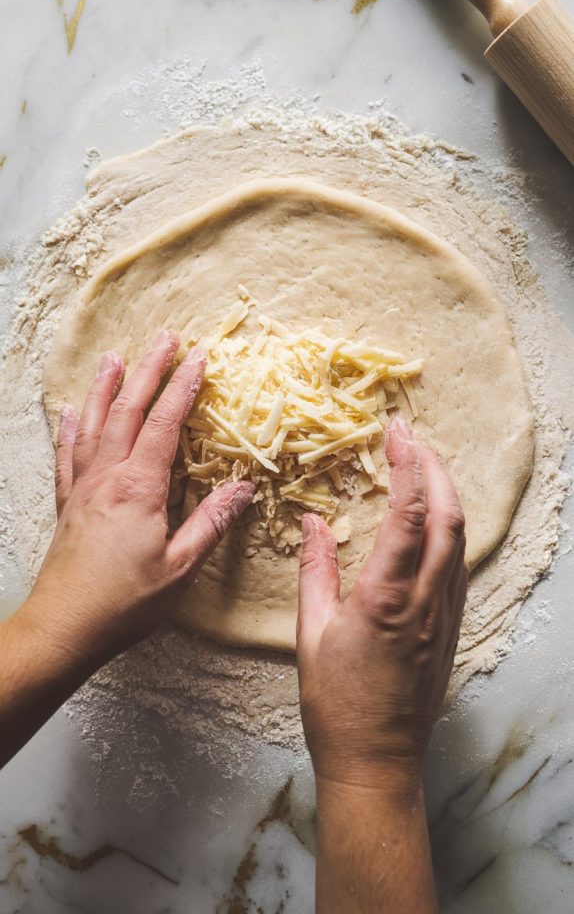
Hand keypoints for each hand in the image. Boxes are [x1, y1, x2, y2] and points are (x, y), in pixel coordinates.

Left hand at [20, 330, 254, 669]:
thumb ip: (210, 524)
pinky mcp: (67, 504)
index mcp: (138, 489)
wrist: (63, 627)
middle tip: (164, 336)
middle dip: (148, 370)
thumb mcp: (179, 568)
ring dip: (107, 387)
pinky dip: (70, 429)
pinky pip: (67, 456)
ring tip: (114, 356)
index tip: (199, 356)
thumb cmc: (124, 603)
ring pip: (94, 424)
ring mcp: (82, 488)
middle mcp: (106, 478)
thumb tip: (243, 487)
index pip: (165, 424)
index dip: (182, 387)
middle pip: (128, 411)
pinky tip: (70, 412)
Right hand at [297, 416, 466, 793]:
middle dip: (435, 468)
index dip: (408, 466)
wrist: (377, 762)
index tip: (397, 432)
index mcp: (386, 599)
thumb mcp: (310, 633)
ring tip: (422, 466)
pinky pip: (458, 566)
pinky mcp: (451, 628)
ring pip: (459, 540)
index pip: (409, 515)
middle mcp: (425, 602)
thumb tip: (311, 521)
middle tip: (411, 437)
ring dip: (446, 495)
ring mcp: (445, 615)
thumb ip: (315, 570)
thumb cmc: (336, 704)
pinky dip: (448, 530)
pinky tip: (431, 521)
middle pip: (449, 518)